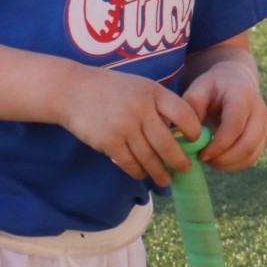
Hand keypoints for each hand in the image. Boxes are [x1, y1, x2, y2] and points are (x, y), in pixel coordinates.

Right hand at [59, 66, 201, 185]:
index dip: (193, 130)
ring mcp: (124, 126)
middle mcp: (140, 108)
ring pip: (149, 157)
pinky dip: (138, 171)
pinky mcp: (109, 141)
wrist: (72, 90)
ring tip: (164, 179)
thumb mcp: (138, 86)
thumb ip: (158, 104)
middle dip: (179, 161)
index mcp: (152, 91)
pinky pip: (130, 163)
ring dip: (159, 172)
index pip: (183, 114)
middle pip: (167, 143)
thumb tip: (179, 133)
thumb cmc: (109, 89)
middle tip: (185, 169)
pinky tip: (142, 174)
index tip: (194, 141)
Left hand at [182, 57, 266, 171]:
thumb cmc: (213, 87)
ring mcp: (265, 126)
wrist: (235, 81)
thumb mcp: (199, 88)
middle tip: (203, 159)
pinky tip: (218, 160)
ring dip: (228, 164)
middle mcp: (259, 112)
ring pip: (251, 155)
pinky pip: (251, 159)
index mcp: (242, 97)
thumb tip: (188, 135)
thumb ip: (192, 107)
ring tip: (209, 159)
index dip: (218, 145)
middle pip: (248, 145)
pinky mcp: (264, 137)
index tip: (200, 154)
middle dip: (224, 159)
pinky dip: (234, 165)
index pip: (234, 126)